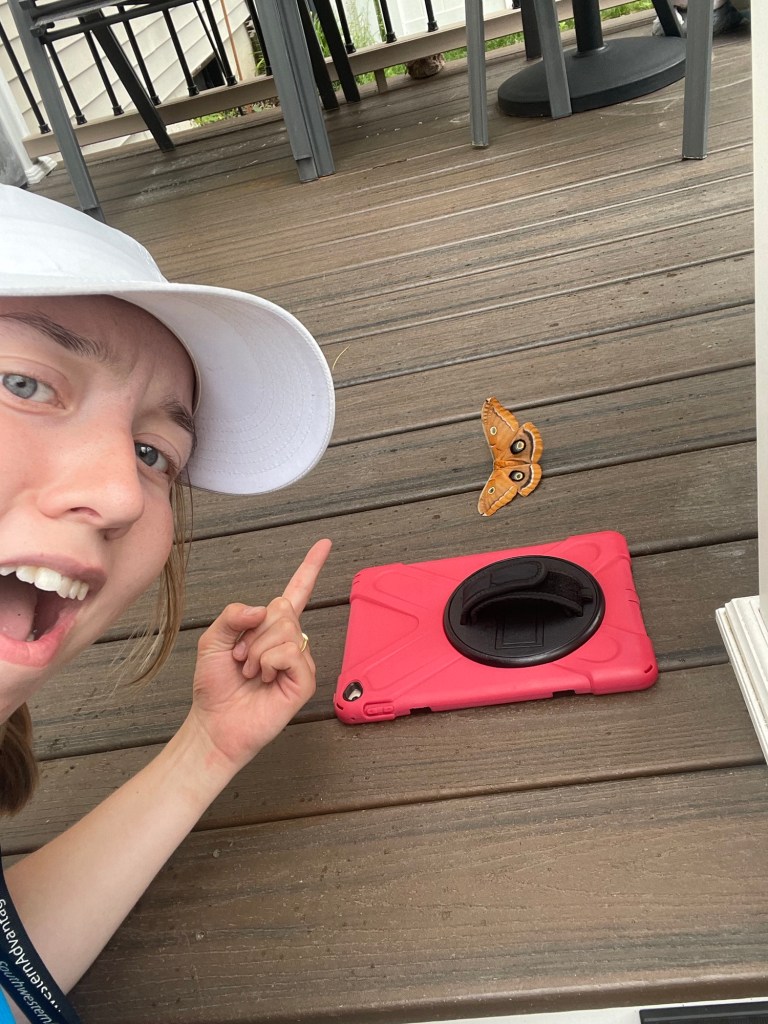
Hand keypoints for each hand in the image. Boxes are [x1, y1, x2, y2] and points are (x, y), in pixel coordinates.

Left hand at [185, 539, 331, 774]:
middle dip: (253, 632)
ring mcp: (299, 661)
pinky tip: (263, 679)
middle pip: (282, 609)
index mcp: (270, 629)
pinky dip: (268, 662)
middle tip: (241, 658)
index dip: (310, 567)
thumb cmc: (215, 686)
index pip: (295, 592)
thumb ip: (233, 615)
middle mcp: (290, 641)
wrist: (214, 724)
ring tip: (250, 672)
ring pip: (285, 630)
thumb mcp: (212, 640)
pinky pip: (290, 652)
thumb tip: (265, 608)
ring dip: (257, 650)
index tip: (325, 544)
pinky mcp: (304, 681)